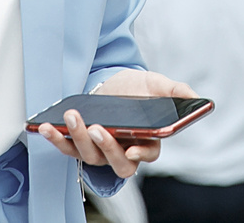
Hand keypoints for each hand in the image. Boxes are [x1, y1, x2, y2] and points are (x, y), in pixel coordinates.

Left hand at [29, 70, 197, 180]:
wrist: (111, 80)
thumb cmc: (137, 87)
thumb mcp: (157, 84)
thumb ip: (176, 92)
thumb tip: (197, 99)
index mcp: (147, 140)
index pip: (148, 154)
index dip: (140, 153)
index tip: (132, 147)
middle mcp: (123, 150)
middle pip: (117, 162)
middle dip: (107, 147)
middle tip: (99, 128)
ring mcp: (100, 150)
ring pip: (90, 155)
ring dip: (79, 137)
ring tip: (73, 115)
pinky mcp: (79, 144)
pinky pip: (67, 148)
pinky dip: (56, 139)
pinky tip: (46, 126)